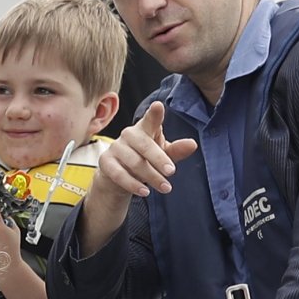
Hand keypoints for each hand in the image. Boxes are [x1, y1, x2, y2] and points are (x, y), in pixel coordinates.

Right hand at [80, 101, 196, 255]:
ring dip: (151, 177)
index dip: (154, 113)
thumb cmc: (144, 159)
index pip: (150, 119)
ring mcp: (116, 147)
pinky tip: (144, 192)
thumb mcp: (163, 155)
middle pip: (144, 145)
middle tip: (172, 172)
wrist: (118, 176)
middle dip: (159, 159)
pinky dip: (133, 184)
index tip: (158, 106)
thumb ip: (176, 150)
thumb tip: (192, 144)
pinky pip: (120, 174)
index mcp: (145, 128)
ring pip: (134, 162)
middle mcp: (129, 135)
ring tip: (165, 188)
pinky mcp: (106, 162)